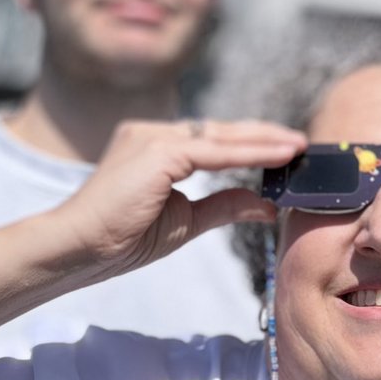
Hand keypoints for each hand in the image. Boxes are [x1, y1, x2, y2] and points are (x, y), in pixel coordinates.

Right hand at [52, 118, 305, 277]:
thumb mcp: (186, 221)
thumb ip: (224, 206)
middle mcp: (153, 133)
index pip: (212, 140)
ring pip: (222, 137)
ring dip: (264, 142)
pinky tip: (280, 155)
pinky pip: (215, 151)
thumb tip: (267, 203)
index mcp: (155, 147)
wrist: (79, 249)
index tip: (285, 151)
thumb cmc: (123, 238)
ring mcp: (154, 136)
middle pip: (221, 131)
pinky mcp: (158, 149)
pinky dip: (251, 153)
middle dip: (264, 136)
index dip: (250, 144)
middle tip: (301, 143)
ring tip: (298, 146)